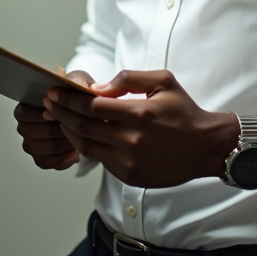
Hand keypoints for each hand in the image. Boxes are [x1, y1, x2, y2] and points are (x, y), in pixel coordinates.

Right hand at [13, 70, 94, 170]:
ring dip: (63, 143)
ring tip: (78, 137)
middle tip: (72, 126)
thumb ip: (75, 81)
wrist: (86, 113)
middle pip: (33, 133)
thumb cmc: (77, 96)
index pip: (22, 113)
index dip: (37, 115)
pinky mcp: (42, 159)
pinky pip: (48, 163)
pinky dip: (63, 159)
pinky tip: (74, 151)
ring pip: (44, 149)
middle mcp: (25, 127)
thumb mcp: (78, 82)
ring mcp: (32, 144)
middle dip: (55, 130)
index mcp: (26, 107)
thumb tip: (73, 86)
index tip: (52, 113)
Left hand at [44, 70, 238, 187]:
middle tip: (49, 104)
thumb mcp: (163, 81)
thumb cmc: (184, 112)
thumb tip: (98, 88)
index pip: (91, 105)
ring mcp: (130, 161)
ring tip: (61, 119)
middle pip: (83, 126)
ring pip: (87, 146)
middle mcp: (132, 140)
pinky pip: (100, 160)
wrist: (206, 146)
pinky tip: (83, 135)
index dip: (68, 99)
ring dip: (69, 132)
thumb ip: (129, 79)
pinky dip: (88, 146)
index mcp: (139, 113)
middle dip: (61, 113)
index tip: (54, 92)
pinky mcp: (130, 176)